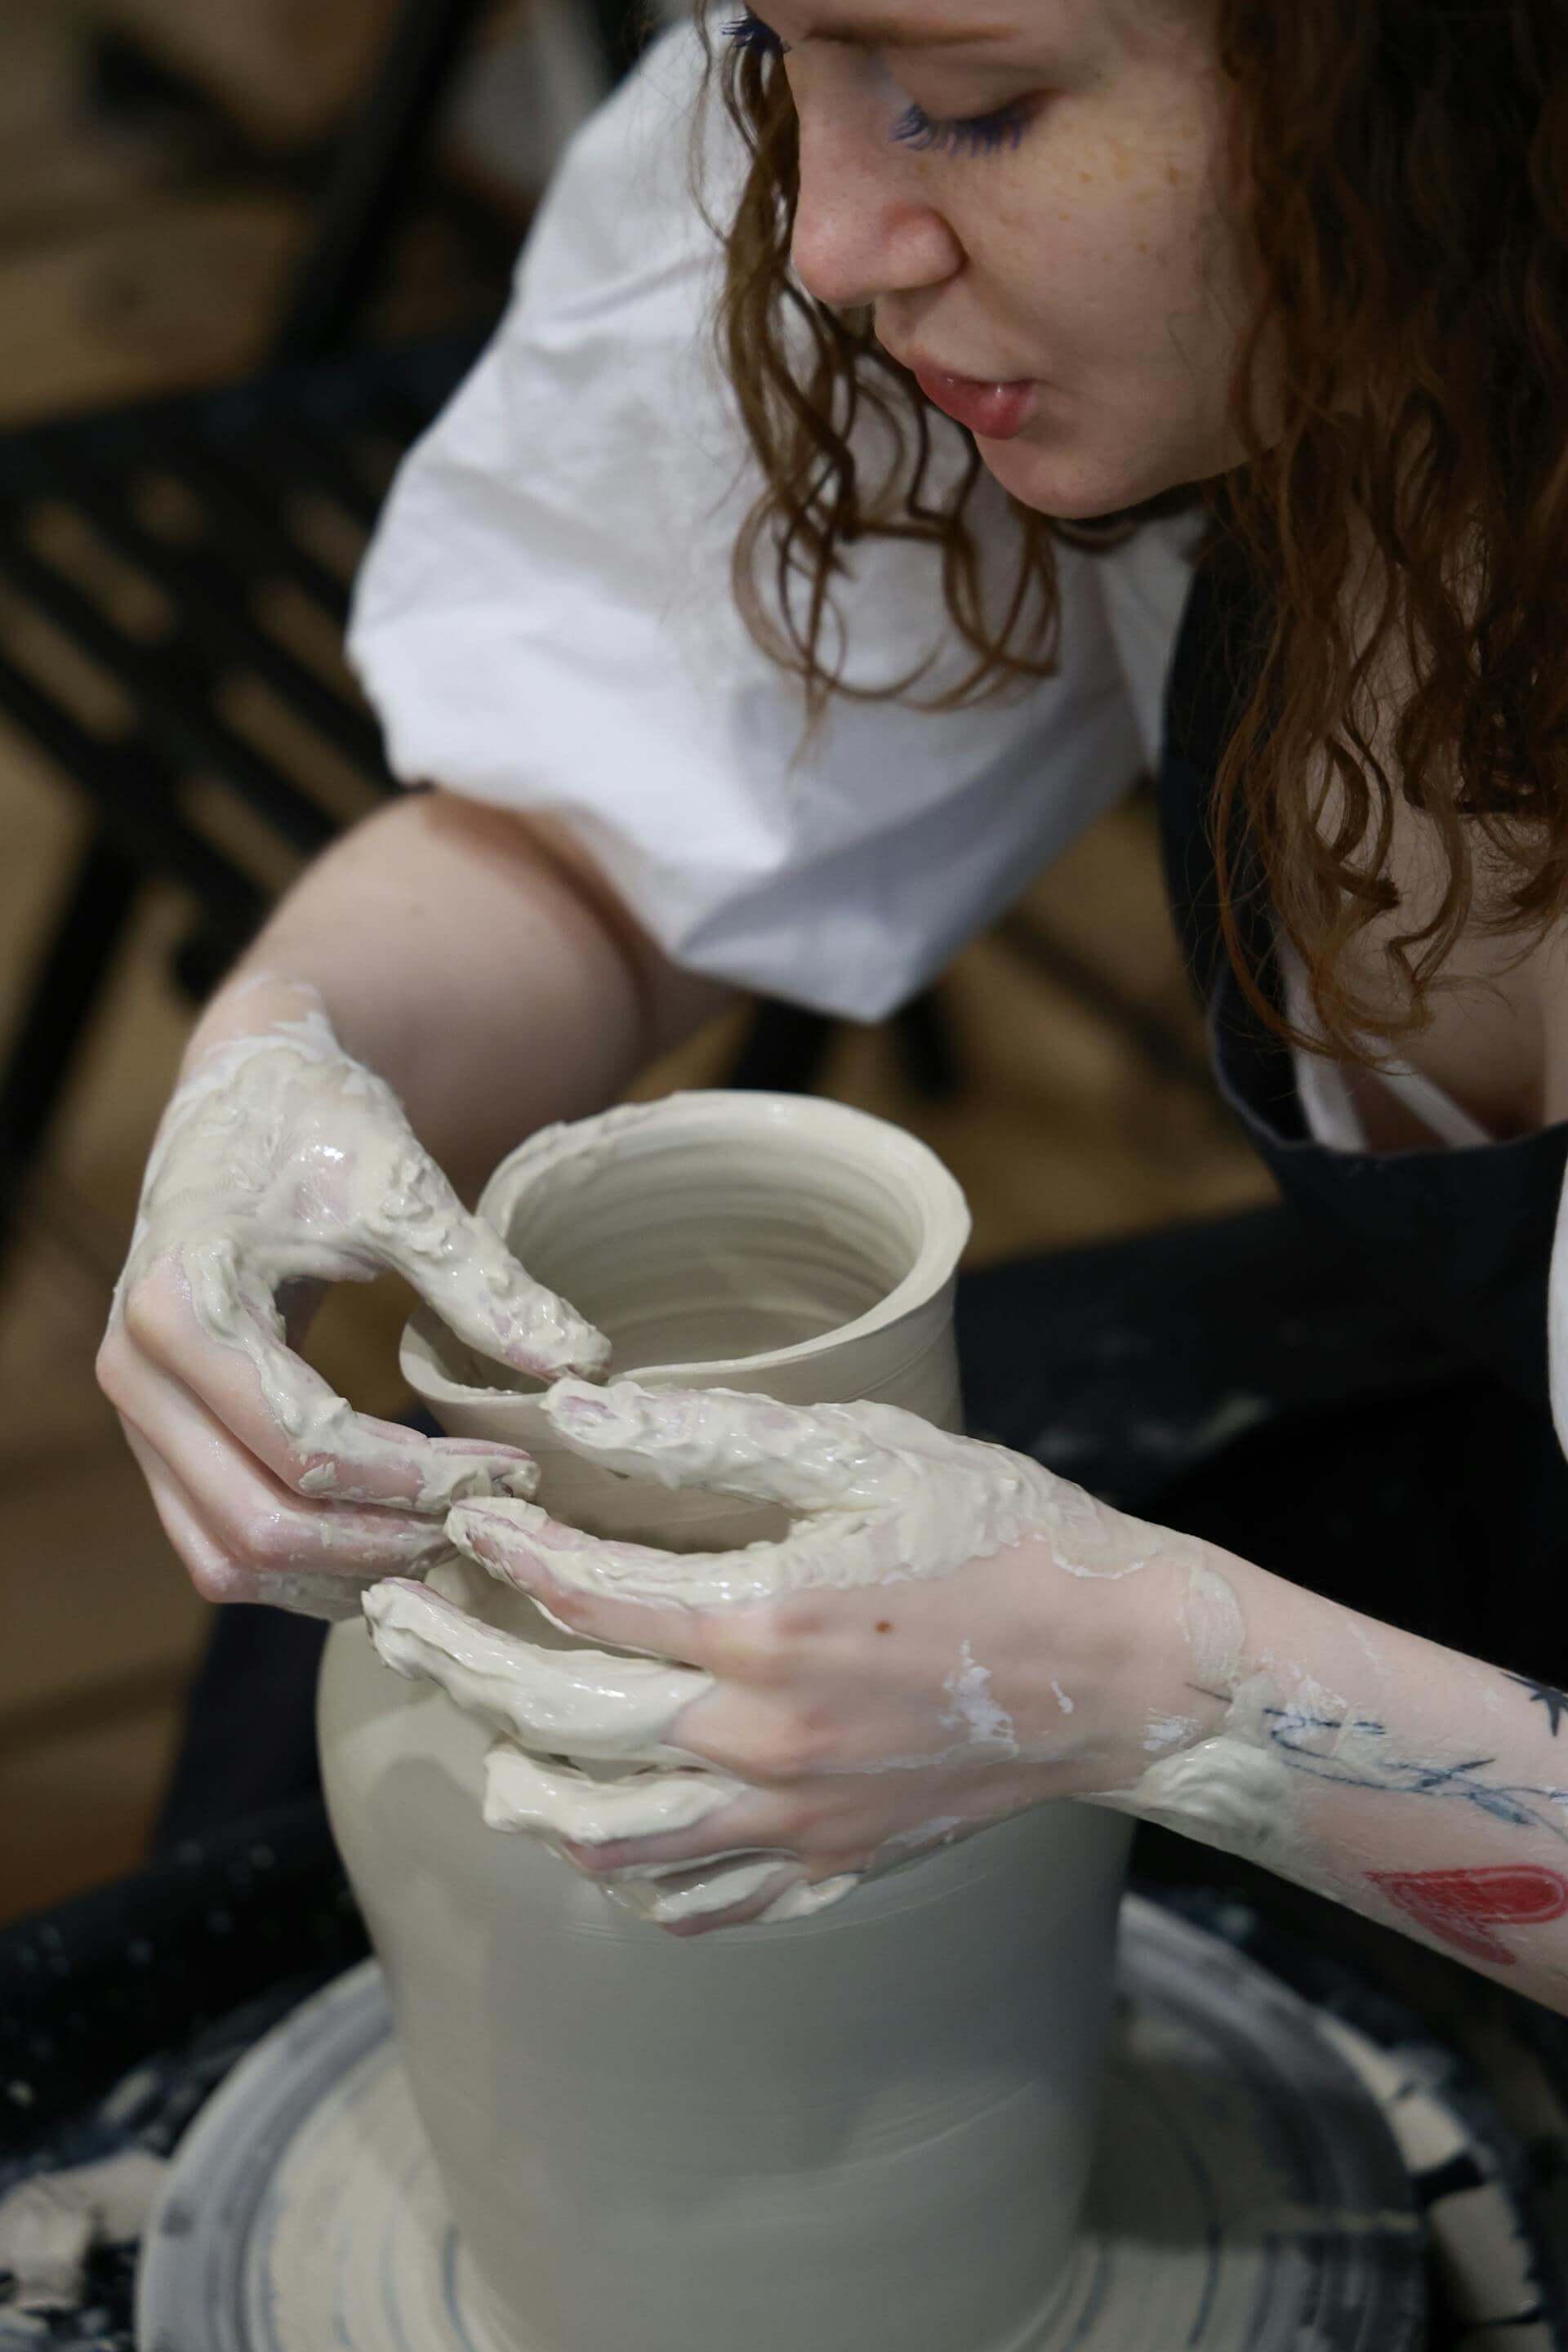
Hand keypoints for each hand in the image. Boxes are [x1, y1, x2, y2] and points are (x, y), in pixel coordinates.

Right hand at [99, 992, 608, 1616]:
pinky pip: (217, 1542)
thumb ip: (485, 1283)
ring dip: (343, 1573)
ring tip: (451, 1543)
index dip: (420, 1480)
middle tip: (489, 1523)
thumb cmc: (321, 1127)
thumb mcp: (403, 1189)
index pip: (308, 1446)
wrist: (248, 1091)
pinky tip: (395, 1539)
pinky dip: (304, 1566)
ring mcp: (138, 1412)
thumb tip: (583, 1367)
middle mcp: (136, 1373)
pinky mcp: (159, 1435)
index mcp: (183, 1306)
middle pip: (260, 1525)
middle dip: (386, 1543)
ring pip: (228, 1558)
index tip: (513, 1471)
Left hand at [365, 1377, 1224, 1930]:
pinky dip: (616, 1871)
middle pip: (552, 1718)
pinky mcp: (825, 1870)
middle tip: (400, 1621)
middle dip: (454, 1663)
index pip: (578, 1592)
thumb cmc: (1003, 1532)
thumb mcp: (868, 1451)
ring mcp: (790, 1824)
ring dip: (516, 1779)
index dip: (501, 1547)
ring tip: (483, 1732)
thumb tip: (578, 1408)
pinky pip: (687, 1902)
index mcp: (763, 1623)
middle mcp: (759, 1741)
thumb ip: (714, 1436)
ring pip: (596, 1836)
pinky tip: (595, 1823)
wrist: (1127, 1669)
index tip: (463, 1510)